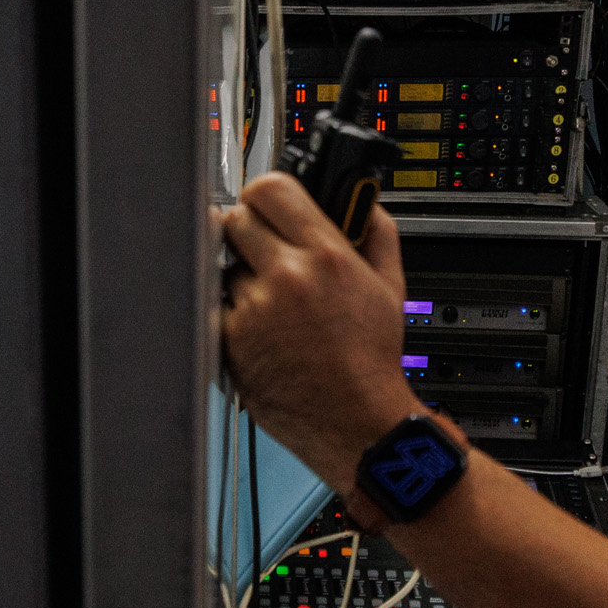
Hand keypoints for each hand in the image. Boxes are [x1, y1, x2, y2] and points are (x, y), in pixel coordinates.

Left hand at [214, 171, 417, 492]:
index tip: (270, 205)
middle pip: (237, 218)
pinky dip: (234, 311)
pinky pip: (218, 305)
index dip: (266, 194)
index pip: (270, 188)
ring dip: (242, 274)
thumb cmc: (371, 361)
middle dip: (250, 229)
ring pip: (224, 264)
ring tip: (274, 301)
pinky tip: (263, 328)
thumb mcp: (390, 285)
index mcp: (326, 255)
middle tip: (265, 248)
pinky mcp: (230, 340)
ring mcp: (253, 310)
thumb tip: (362, 201)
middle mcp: (286, 278)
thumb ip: (377, 231)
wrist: (354, 420)